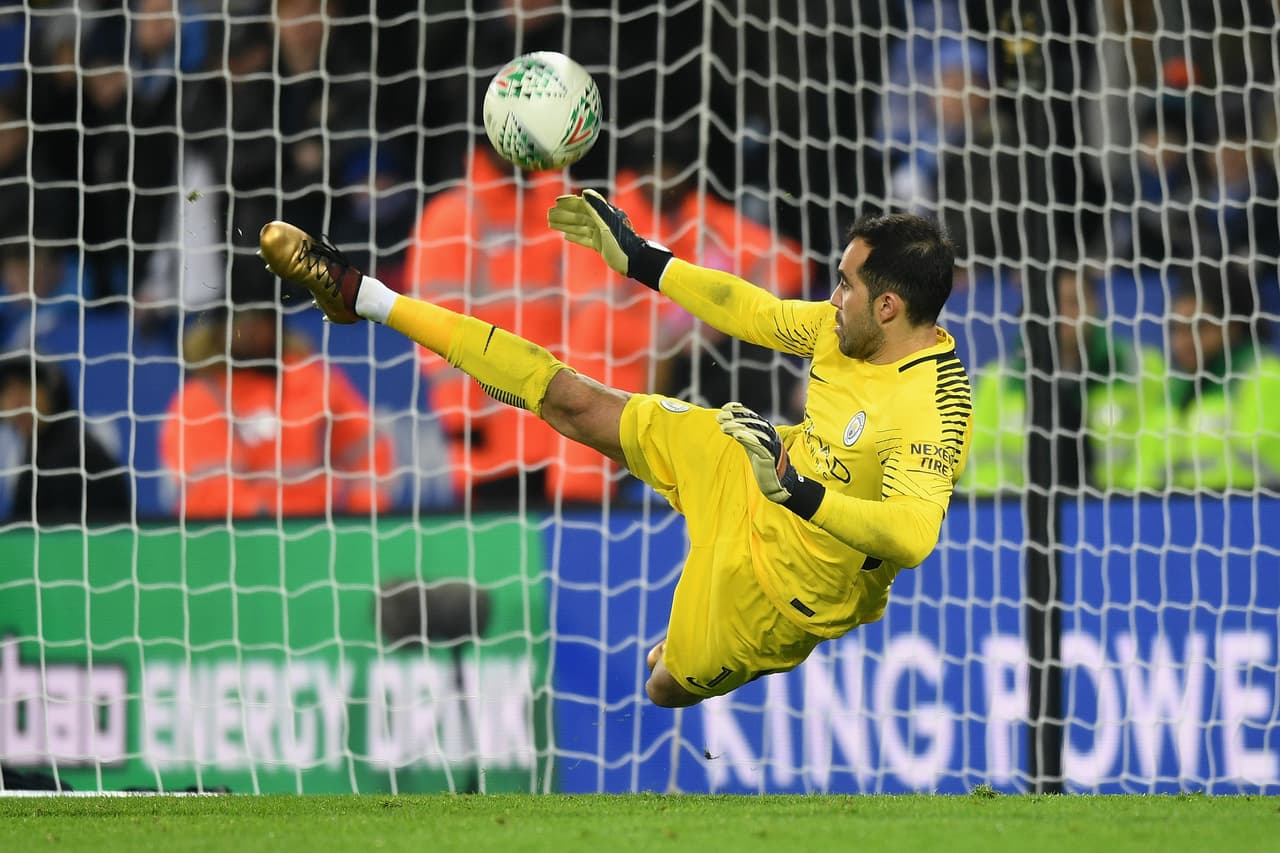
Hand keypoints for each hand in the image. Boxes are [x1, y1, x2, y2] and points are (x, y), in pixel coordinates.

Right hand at [547, 189, 672, 288]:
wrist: (635, 262)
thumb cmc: (623, 244)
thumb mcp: (608, 226)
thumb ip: (596, 209)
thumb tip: (584, 192)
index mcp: (605, 214)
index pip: (584, 204)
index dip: (570, 202)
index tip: (556, 202)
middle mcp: (603, 221)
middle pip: (580, 215)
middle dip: (564, 215)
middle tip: (548, 215)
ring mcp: (602, 233)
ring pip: (580, 227)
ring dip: (566, 225)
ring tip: (551, 224)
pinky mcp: (601, 244)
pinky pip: (585, 238)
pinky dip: (575, 236)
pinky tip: (565, 236)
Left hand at [716, 402, 824, 518]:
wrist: (776, 482)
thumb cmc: (763, 463)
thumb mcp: (751, 445)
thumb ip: (742, 434)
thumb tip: (726, 423)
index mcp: (766, 430)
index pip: (751, 415)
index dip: (738, 410)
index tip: (724, 408)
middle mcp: (770, 434)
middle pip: (751, 421)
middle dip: (735, 417)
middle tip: (720, 417)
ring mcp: (771, 444)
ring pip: (754, 431)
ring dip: (738, 427)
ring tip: (723, 426)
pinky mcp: (770, 456)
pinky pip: (759, 444)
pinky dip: (748, 438)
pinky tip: (737, 435)